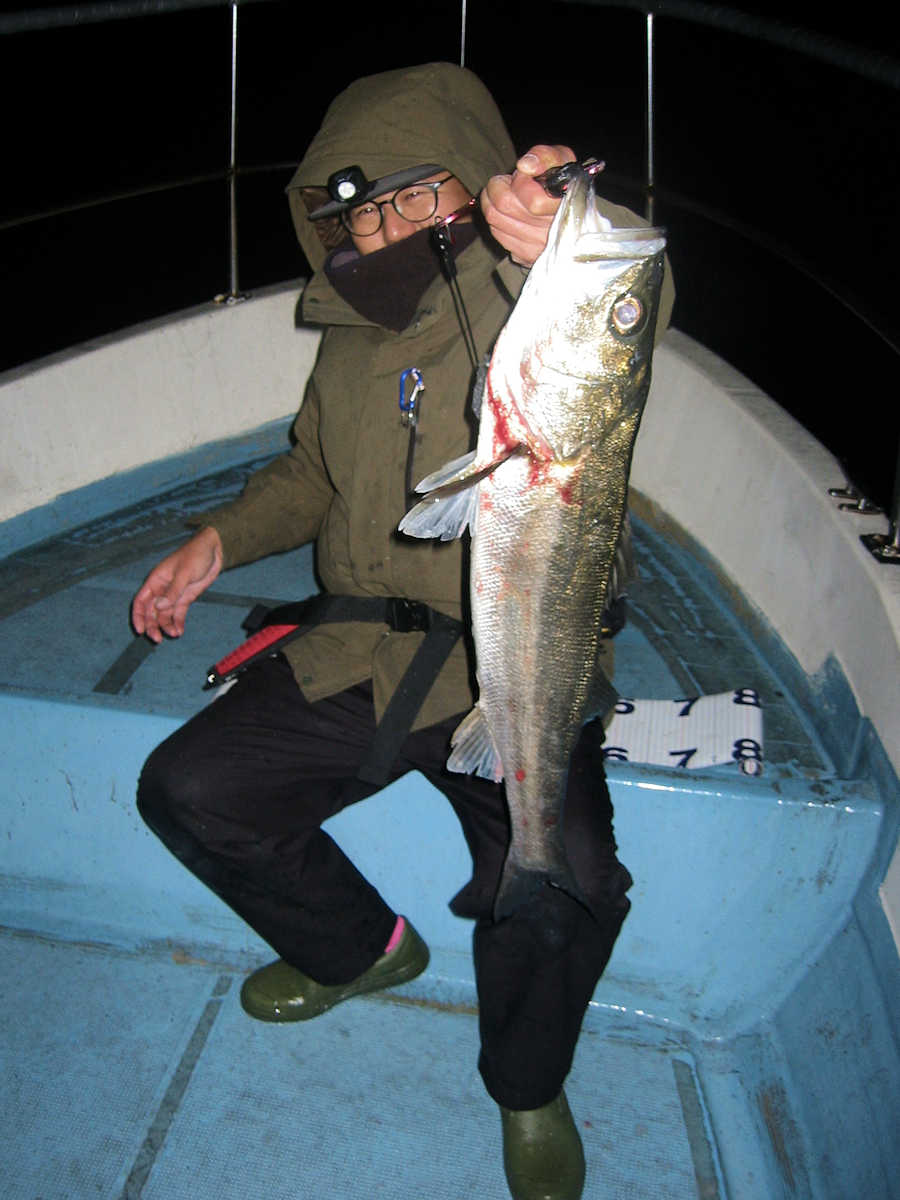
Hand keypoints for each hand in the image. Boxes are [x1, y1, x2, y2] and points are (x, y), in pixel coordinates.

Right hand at [131, 526, 223, 642]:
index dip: (138, 616)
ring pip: (165, 614)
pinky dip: (178, 622)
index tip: (140, 629)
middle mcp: (162, 589)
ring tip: (174, 634)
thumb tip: (159, 607)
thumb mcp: (184, 573)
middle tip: (157, 639)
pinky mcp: (186, 598)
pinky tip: (179, 631)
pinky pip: (178, 613)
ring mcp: (174, 595)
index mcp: (156, 580)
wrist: (213, 550)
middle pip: (152, 611)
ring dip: (167, 626)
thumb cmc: (195, 555)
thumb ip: (173, 591)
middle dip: (153, 625)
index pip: (141, 600)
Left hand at [480, 144, 576, 266]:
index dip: (522, 182)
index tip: (524, 174)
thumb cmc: (564, 183)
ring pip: (494, 218)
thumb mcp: (562, 160)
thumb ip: (544, 156)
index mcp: (567, 208)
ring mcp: (538, 250)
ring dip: (493, 200)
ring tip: (507, 193)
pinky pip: (496, 232)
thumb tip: (525, 166)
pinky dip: (497, 218)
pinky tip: (510, 212)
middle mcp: (553, 235)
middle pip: (505, 205)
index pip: (534, 202)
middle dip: (500, 185)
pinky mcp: (524, 257)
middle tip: (510, 181)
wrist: (573, 214)